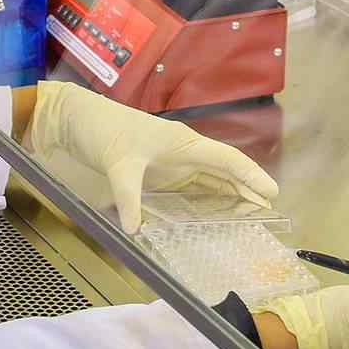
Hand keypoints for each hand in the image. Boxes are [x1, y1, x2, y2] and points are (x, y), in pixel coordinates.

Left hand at [21, 81, 277, 232]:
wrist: (77, 119)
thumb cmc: (103, 131)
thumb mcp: (117, 164)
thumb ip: (127, 196)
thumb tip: (134, 229)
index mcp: (184, 144)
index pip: (226, 160)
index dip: (250, 176)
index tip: (271, 193)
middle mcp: (185, 152)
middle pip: (225, 172)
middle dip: (247, 190)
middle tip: (268, 215)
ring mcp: (174, 162)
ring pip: (212, 180)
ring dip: (231, 196)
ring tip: (251, 218)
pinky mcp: (161, 171)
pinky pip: (192, 187)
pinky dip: (208, 200)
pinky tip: (215, 215)